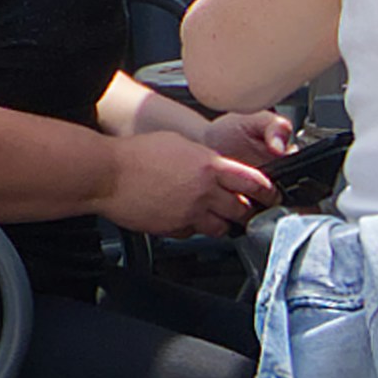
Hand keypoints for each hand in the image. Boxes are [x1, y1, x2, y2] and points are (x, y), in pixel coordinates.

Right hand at [98, 117, 269, 240]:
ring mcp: (191, 213)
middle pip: (243, 210)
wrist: (106, 173)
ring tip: (212, 214)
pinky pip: (194, 233)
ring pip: (223, 227)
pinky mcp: (175, 229)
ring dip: (222, 222)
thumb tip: (218, 166)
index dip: (268, 191)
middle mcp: (205, 192)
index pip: (254, 182)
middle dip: (247, 211)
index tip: (272, 196)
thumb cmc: (135, 154)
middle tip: (246, 209)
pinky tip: (182, 215)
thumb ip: (204, 158)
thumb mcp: (177, 144)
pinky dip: (193, 227)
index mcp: (209, 166)